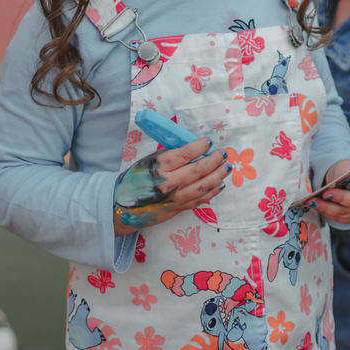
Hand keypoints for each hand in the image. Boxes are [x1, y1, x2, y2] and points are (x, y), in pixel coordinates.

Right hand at [112, 139, 228, 231]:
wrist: (122, 206)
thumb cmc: (136, 179)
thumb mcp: (149, 161)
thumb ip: (169, 155)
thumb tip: (192, 147)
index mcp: (159, 166)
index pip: (185, 154)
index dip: (200, 147)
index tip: (209, 141)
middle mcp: (169, 183)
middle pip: (198, 170)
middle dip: (215, 160)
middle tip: (224, 153)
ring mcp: (175, 197)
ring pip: (203, 186)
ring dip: (218, 175)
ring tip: (227, 166)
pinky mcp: (178, 208)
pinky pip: (200, 199)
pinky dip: (213, 191)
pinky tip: (220, 183)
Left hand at [312, 159, 349, 225]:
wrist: (341, 179)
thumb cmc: (346, 170)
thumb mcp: (344, 165)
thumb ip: (343, 171)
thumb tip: (338, 180)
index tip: (348, 185)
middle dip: (342, 198)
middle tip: (326, 194)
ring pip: (348, 212)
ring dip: (330, 208)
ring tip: (314, 201)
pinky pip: (341, 218)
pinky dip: (327, 213)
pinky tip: (317, 206)